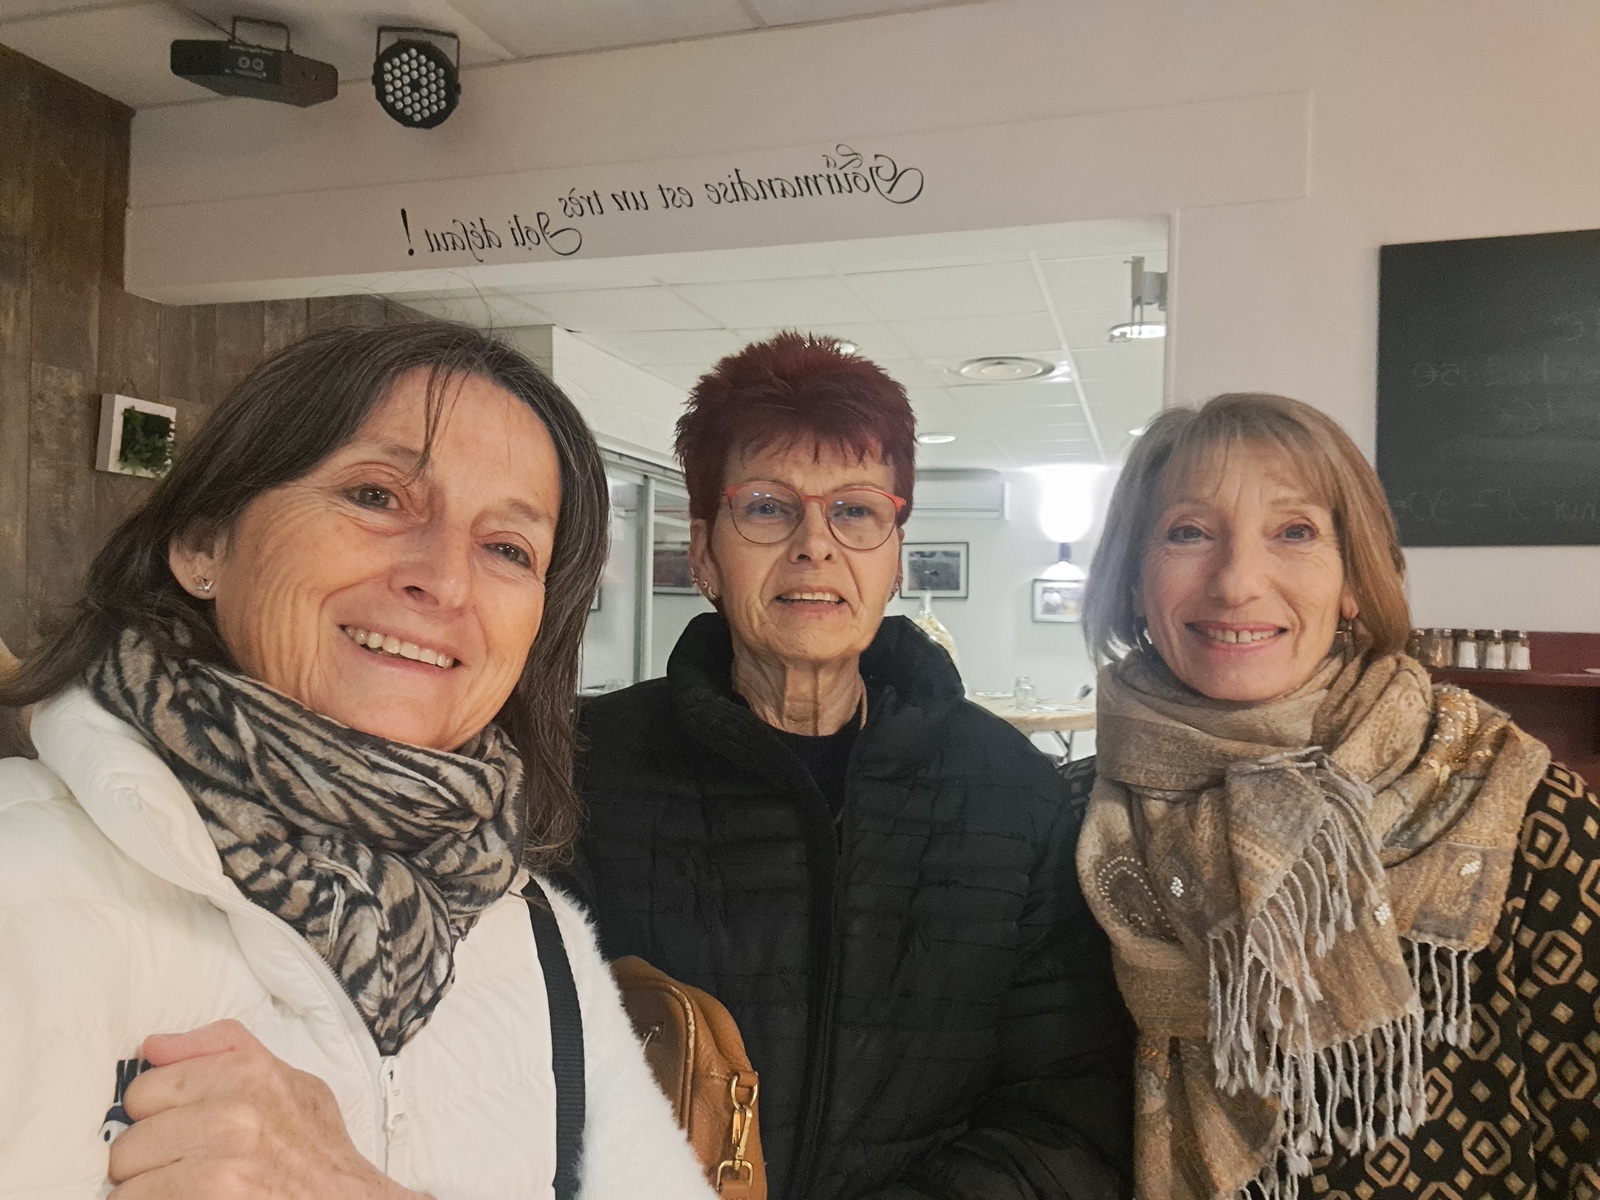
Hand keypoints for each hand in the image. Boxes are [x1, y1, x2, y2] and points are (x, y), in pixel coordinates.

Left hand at [108, 1019, 422, 1199]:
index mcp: (247, 1073)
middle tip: (186, 1168)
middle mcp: (231, 1114)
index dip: (159, 1116)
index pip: (145, 1089)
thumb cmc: (316, 1151)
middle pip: (130, 1139)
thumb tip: (155, 1047)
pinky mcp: (208, 1197)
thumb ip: (225, 1049)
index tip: (182, 1131)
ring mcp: (217, 1164)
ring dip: (147, 1191)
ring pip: (126, 1180)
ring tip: (186, 1190)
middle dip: (148, 1159)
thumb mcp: (289, 1081)